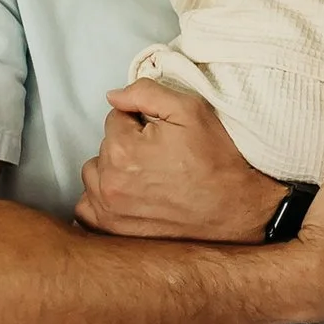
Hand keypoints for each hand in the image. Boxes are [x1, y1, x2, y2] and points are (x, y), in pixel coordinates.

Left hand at [76, 83, 283, 239]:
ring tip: (147, 178)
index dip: (141, 122)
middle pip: (103, 147)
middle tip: (160, 158)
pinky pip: (87, 210)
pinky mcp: (114, 231)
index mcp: (122, 149)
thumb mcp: (190, 110)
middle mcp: (110, 182)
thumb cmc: (217, 161)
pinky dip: (101, 202)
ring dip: (112, 172)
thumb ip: (145, 92)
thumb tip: (113, 96)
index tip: (163, 137)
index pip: (115, 119)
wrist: (236, 210)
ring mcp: (109, 211)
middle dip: (127, 146)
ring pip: (94, 175)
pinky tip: (127, 198)